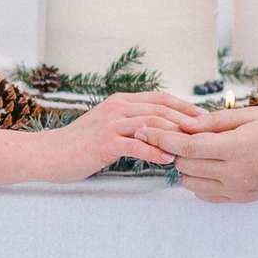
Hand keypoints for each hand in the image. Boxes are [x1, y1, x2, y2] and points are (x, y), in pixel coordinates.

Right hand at [0, 91, 204, 184]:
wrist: (49, 153)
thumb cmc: (80, 144)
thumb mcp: (108, 126)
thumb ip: (130, 123)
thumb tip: (158, 130)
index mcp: (121, 101)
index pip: (160, 98)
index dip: (184, 106)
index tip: (203, 117)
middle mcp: (118, 107)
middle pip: (161, 109)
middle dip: (187, 120)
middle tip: (207, 132)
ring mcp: (111, 124)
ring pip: (152, 124)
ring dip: (175, 135)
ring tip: (194, 145)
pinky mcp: (105, 142)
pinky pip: (136, 145)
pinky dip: (155, 151)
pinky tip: (168, 159)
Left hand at [136, 105, 257, 201]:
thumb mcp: (252, 114)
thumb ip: (216, 120)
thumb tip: (187, 124)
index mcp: (237, 149)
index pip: (187, 148)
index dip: (162, 139)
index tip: (144, 129)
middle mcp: (234, 174)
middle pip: (184, 165)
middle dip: (173, 149)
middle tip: (174, 133)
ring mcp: (237, 189)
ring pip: (191, 182)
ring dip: (185, 165)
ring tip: (195, 148)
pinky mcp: (240, 198)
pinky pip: (205, 193)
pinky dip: (198, 179)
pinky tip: (206, 163)